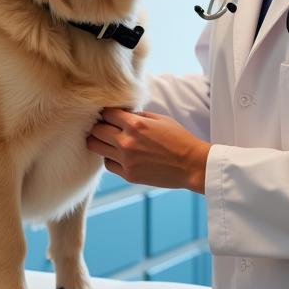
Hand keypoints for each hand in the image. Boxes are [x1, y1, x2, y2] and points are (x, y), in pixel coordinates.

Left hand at [86, 109, 209, 193]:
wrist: (192, 165)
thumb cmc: (179, 139)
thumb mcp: (160, 119)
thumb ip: (138, 115)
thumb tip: (121, 114)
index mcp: (135, 124)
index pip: (107, 113)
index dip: (107, 112)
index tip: (110, 114)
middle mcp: (127, 142)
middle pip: (96, 131)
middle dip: (99, 126)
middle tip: (105, 126)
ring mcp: (126, 160)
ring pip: (97, 148)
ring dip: (101, 142)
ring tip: (109, 140)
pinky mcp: (128, 175)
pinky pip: (108, 164)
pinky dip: (110, 158)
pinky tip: (118, 154)